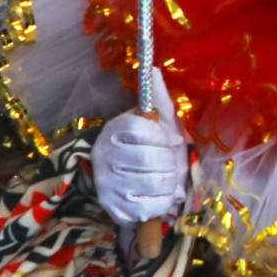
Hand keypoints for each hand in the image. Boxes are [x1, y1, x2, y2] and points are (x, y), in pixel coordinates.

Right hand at [91, 70, 186, 227]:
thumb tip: (154, 69)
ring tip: (168, 179)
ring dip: (170, 183)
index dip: (164, 137)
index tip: (169, 140)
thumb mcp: (156, 119)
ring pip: (153, 183)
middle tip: (171, 163)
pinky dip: (164, 202)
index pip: (143, 129)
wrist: (131, 180)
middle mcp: (105, 154)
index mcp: (116, 129)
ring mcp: (107, 182)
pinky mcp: (114, 207)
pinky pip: (151, 207)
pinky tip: (161, 195)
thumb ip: (156, 96)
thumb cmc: (150, 145)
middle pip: (151, 159)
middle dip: (171, 163)